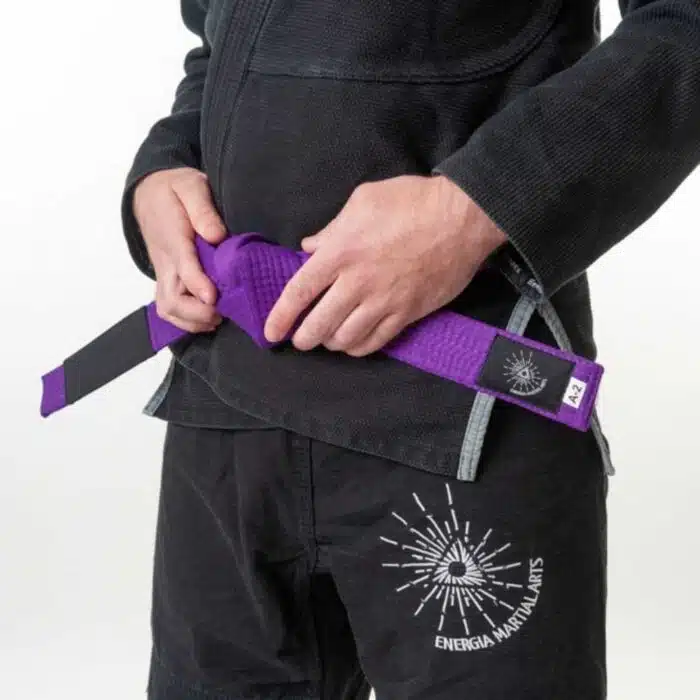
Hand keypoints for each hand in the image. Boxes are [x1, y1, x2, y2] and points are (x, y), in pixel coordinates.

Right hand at [133, 167, 226, 332]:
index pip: (182, 266)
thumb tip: (216, 236)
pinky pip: (169, 308)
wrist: (148, 193)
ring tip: (218, 318)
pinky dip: (186, 320)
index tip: (213, 297)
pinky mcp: (166, 279)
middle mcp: (166, 261)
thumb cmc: (174, 189)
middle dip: (196, 313)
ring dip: (191, 321)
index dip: (197, 284)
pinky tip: (208, 318)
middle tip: (222, 312)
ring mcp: (164, 273)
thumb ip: (203, 209)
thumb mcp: (191, 185)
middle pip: (171, 298)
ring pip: (168, 308)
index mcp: (173, 237)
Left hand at [264, 174, 506, 356]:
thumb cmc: (411, 201)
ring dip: (330, 343)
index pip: (300, 291)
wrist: (461, 219)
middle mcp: (357, 283)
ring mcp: (384, 302)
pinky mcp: (407, 314)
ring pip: (346, 338)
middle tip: (300, 340)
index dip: (281, 316)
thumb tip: (311, 247)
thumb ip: (332, 228)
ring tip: (327, 340)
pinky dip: (359, 348)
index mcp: (341, 252)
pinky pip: (376, 341)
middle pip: (320, 324)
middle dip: (304, 338)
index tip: (270, 332)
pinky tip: (353, 344)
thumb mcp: (363, 200)